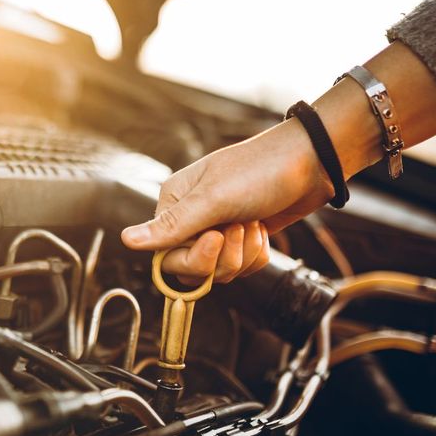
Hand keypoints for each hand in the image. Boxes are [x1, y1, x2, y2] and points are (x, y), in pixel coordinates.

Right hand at [121, 118, 333, 282]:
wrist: (309, 164)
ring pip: (219, 271)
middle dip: (221, 258)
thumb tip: (126, 240)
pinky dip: (255, 254)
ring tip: (253, 223)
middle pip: (192, 269)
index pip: (165, 255)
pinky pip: (241, 266)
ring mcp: (218, 229)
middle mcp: (192, 218)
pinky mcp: (242, 238)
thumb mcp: (213, 199)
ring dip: (242, 254)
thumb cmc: (260, 171)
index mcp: (175, 203)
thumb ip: (172, 226)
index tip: (216, 240)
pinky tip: (263, 228)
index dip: (193, 259)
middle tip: (239, 228)